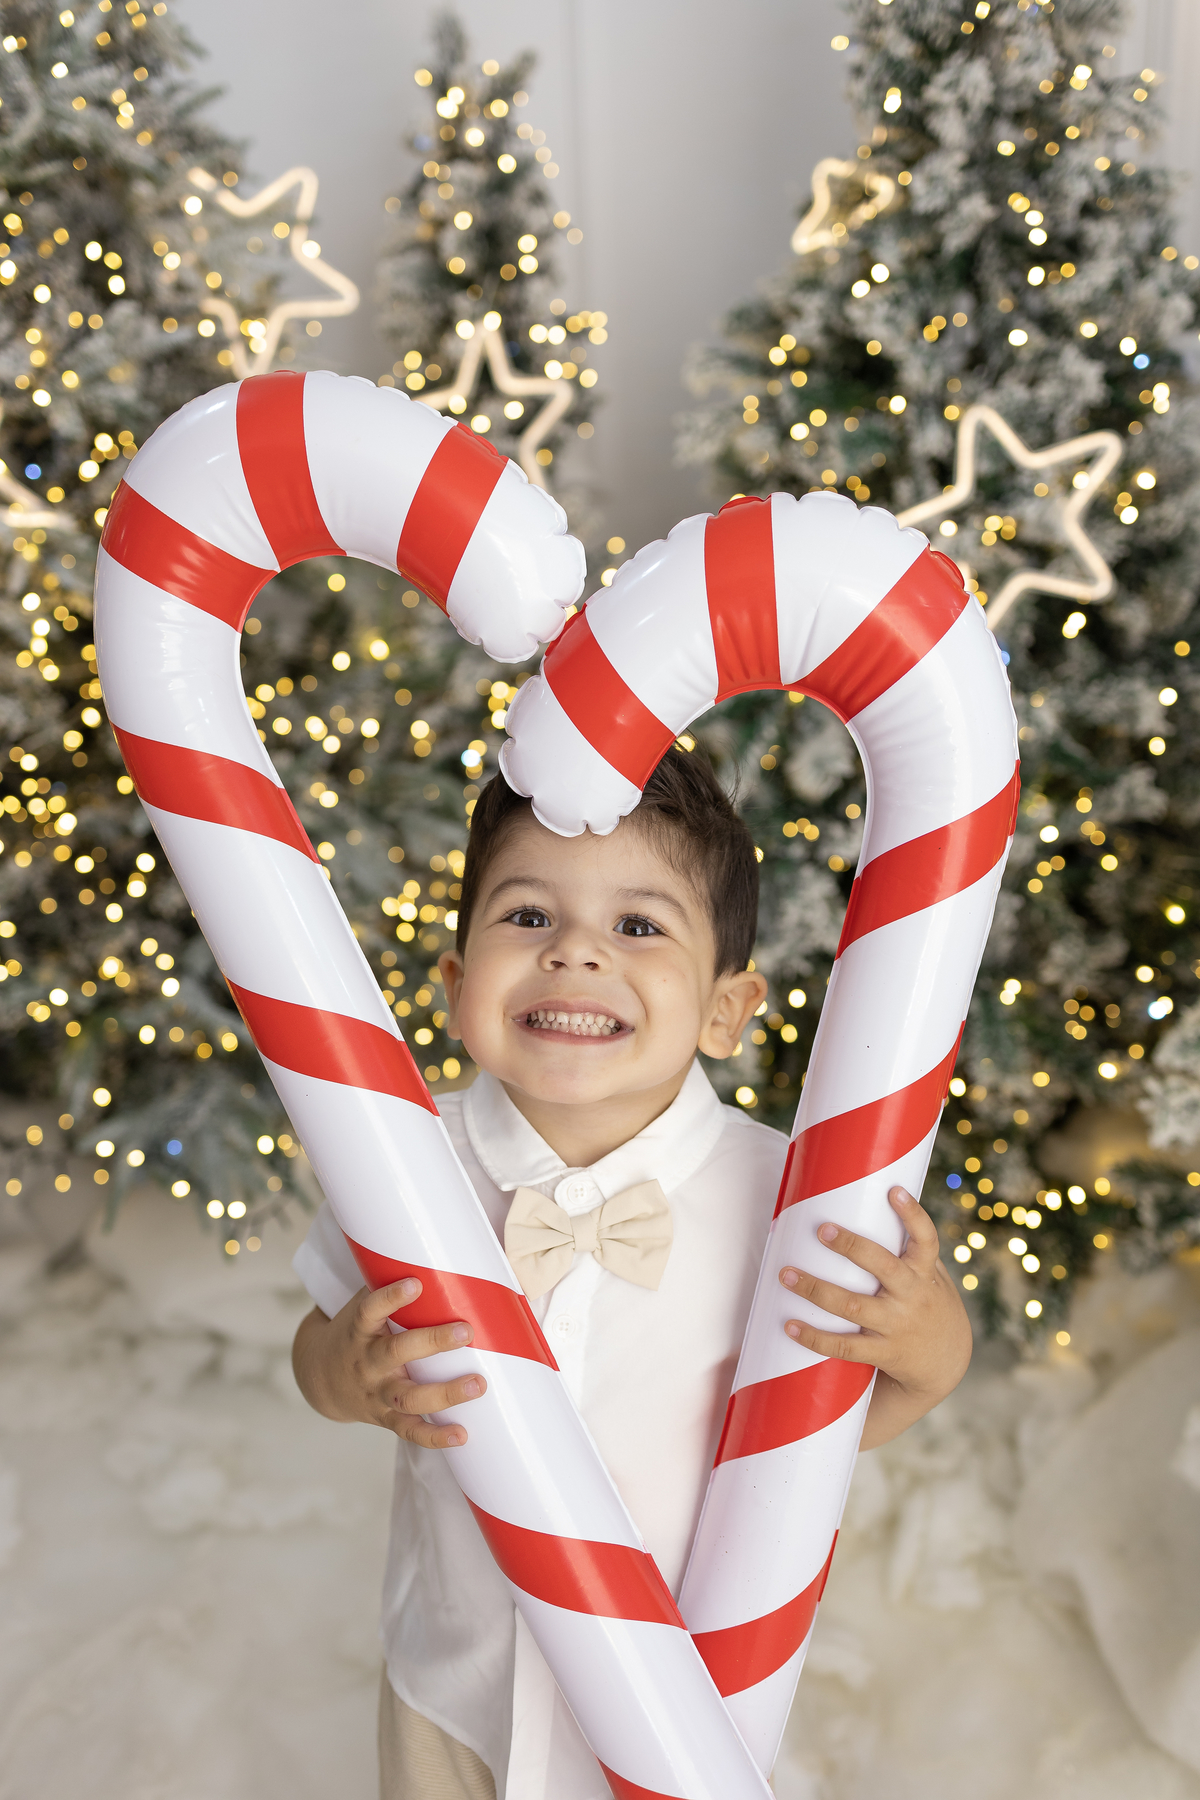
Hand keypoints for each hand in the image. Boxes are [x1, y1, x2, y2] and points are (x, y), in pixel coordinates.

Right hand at [291, 1278, 487, 1448]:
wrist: (320, 1379)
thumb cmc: (355, 1333)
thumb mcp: (361, 1308)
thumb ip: (388, 1284)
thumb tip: (434, 1251)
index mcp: (359, 1330)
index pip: (370, 1310)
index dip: (390, 1298)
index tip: (415, 1283)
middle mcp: (367, 1363)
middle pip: (397, 1353)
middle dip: (432, 1342)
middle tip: (465, 1330)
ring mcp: (377, 1394)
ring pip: (409, 1398)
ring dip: (445, 1393)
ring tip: (478, 1385)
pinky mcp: (385, 1418)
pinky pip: (410, 1431)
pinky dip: (435, 1436)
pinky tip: (461, 1435)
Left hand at [778, 1186, 971, 1449]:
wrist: (945, 1360)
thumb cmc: (926, 1303)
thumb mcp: (928, 1274)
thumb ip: (900, 1247)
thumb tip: (858, 1201)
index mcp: (925, 1272)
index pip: (926, 1239)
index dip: (912, 1215)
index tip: (894, 1191)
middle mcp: (913, 1296)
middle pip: (884, 1267)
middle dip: (852, 1247)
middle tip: (821, 1229)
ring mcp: (897, 1325)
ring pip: (854, 1307)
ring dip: (817, 1290)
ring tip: (786, 1274)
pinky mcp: (883, 1352)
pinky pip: (845, 1347)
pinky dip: (815, 1337)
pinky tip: (790, 1325)